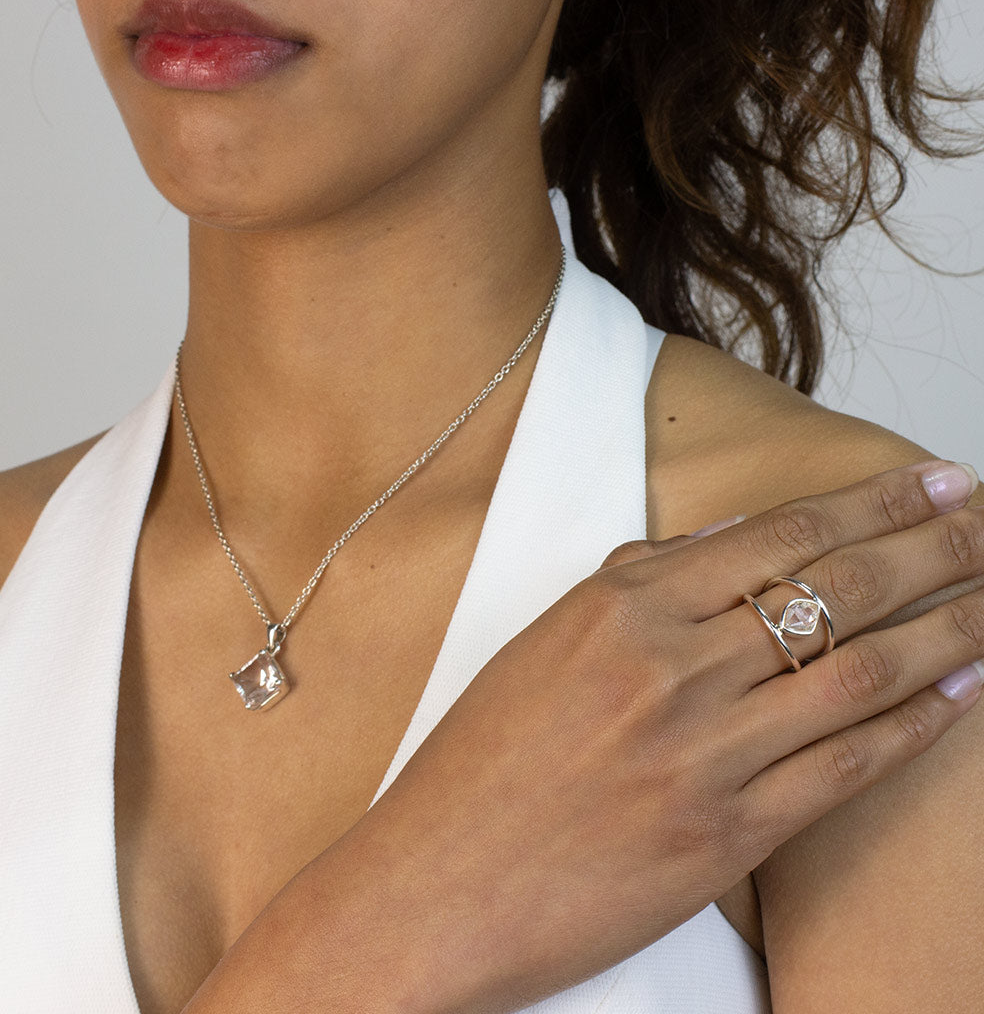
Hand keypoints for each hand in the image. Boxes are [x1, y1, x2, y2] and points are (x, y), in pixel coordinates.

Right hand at [186, 460, 983, 1013]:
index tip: (931, 483)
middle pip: (834, 589)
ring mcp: (703, 750)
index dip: (870, 503)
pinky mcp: (725, 832)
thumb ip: (636, 584)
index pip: (778, 535)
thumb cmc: (478, 763)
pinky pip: (844, 766)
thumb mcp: (544, 643)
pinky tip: (960, 693)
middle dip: (931, 547)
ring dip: (947, 627)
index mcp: (620, 607)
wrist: (437, 884)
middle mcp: (670, 666)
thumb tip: (730, 541)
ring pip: (858, 670)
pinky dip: (912, 724)